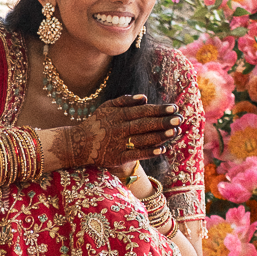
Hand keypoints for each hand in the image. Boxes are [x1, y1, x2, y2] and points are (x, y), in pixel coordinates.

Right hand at [51, 94, 180, 170]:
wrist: (77, 144)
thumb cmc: (96, 124)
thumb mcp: (106, 107)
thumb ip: (125, 101)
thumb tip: (144, 98)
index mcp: (118, 114)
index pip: (142, 111)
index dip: (159, 110)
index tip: (174, 108)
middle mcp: (119, 128)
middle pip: (144, 124)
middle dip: (163, 121)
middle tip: (179, 119)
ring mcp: (118, 143)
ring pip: (142, 139)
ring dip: (159, 136)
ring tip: (174, 132)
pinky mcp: (117, 157)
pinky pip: (135, 154)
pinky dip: (148, 152)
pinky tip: (161, 149)